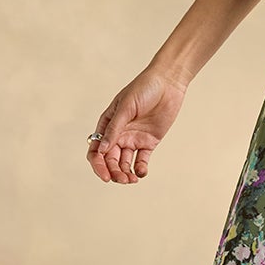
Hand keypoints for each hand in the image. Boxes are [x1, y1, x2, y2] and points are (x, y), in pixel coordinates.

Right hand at [87, 66, 188, 183]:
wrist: (168, 83)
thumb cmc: (143, 89)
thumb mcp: (126, 107)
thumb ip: (114, 129)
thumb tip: (102, 150)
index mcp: (107, 125)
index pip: (97, 150)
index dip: (98, 165)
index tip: (105, 175)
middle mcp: (118, 134)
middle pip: (110, 160)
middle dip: (113, 172)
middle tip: (122, 180)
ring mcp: (133, 139)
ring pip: (124, 163)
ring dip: (125, 173)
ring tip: (132, 180)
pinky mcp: (148, 142)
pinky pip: (141, 160)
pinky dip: (140, 169)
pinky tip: (141, 173)